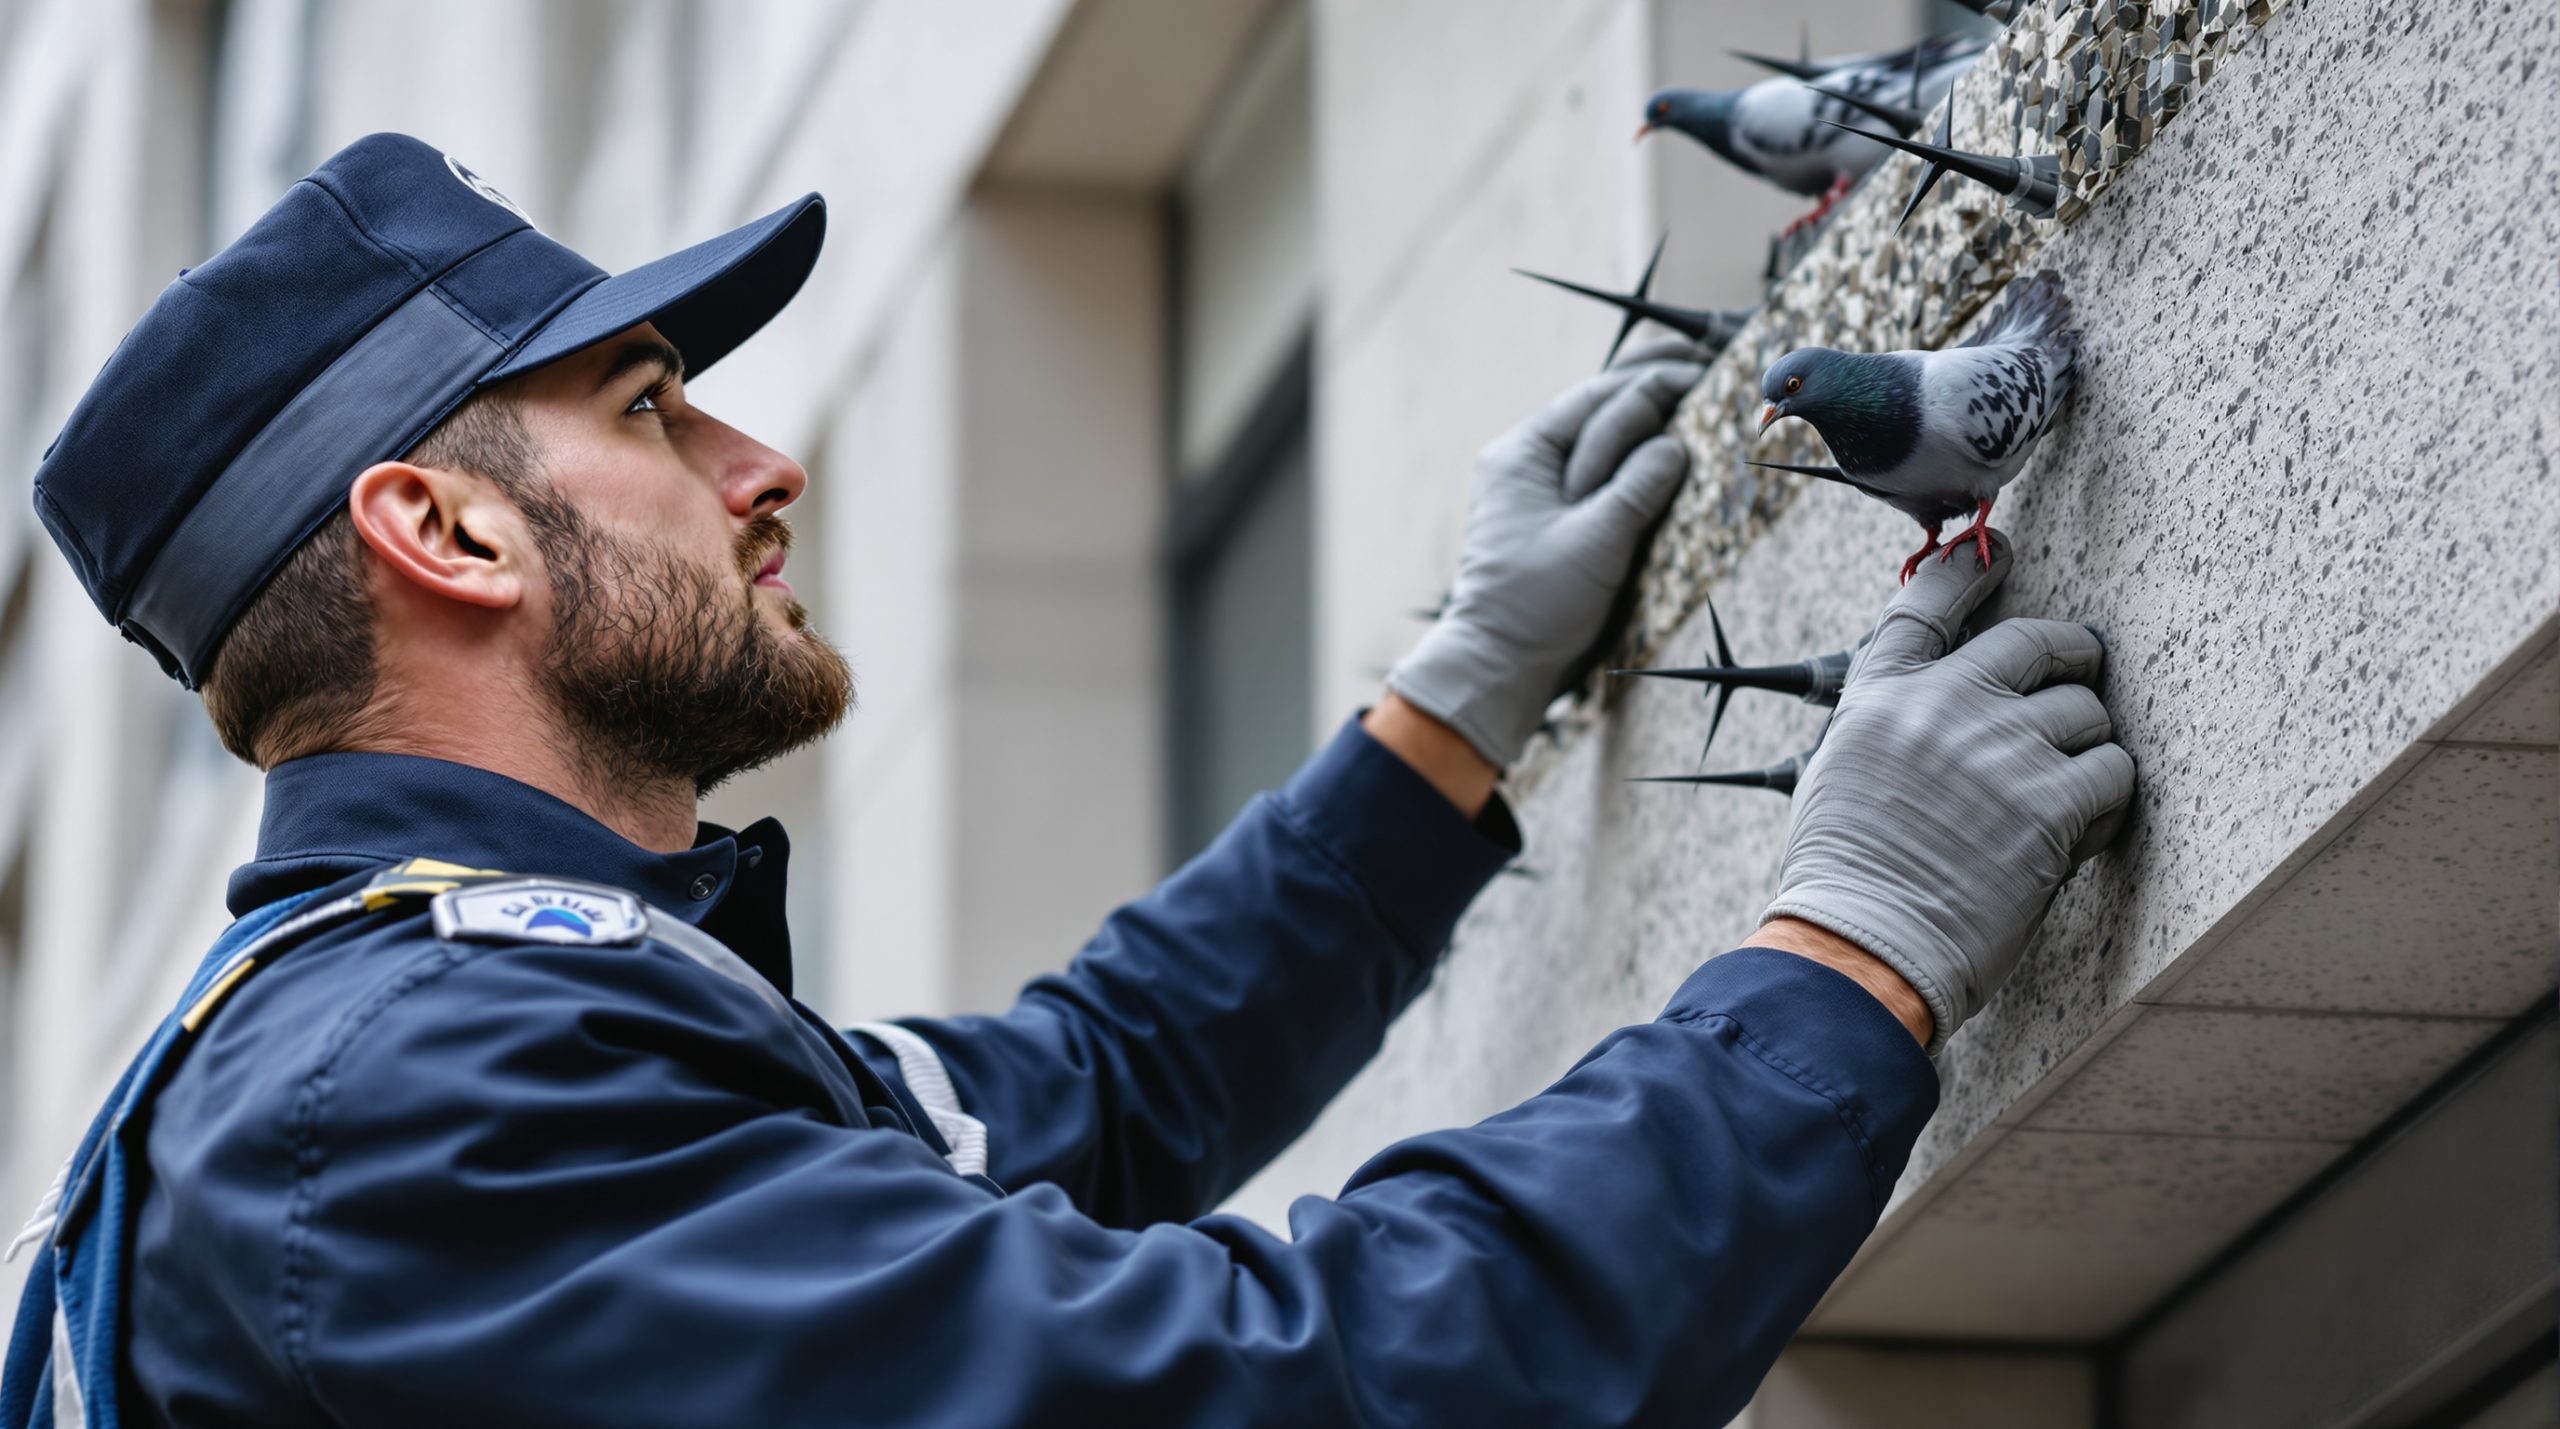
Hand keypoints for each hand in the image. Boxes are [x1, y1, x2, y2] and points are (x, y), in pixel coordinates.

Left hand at [1388, 341, 1708, 765]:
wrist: (1500, 666)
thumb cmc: (1535, 607)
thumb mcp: (1595, 542)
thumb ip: (1638, 488)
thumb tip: (1676, 444)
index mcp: (1522, 453)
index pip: (1596, 399)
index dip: (1652, 382)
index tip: (1704, 371)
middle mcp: (1529, 460)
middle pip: (1598, 406)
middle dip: (1650, 380)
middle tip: (1705, 359)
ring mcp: (1542, 487)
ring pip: (1603, 433)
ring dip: (1647, 411)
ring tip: (1695, 384)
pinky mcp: (1561, 515)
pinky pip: (1605, 469)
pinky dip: (1639, 451)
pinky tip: (1672, 439)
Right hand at [1761, 533, 2136, 1053]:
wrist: (1858, 948)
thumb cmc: (1843, 878)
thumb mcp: (1841, 772)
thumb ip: (1891, 721)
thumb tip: (1943, 699)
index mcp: (1880, 695)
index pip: (1930, 599)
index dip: (1972, 568)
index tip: (2001, 553)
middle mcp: (1942, 704)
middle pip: (2037, 642)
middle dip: (2071, 658)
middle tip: (2080, 679)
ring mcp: (1999, 748)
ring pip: (2088, 713)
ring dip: (2086, 752)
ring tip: (2064, 798)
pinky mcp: (2049, 802)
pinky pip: (2115, 774)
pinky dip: (2107, 804)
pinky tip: (2079, 834)